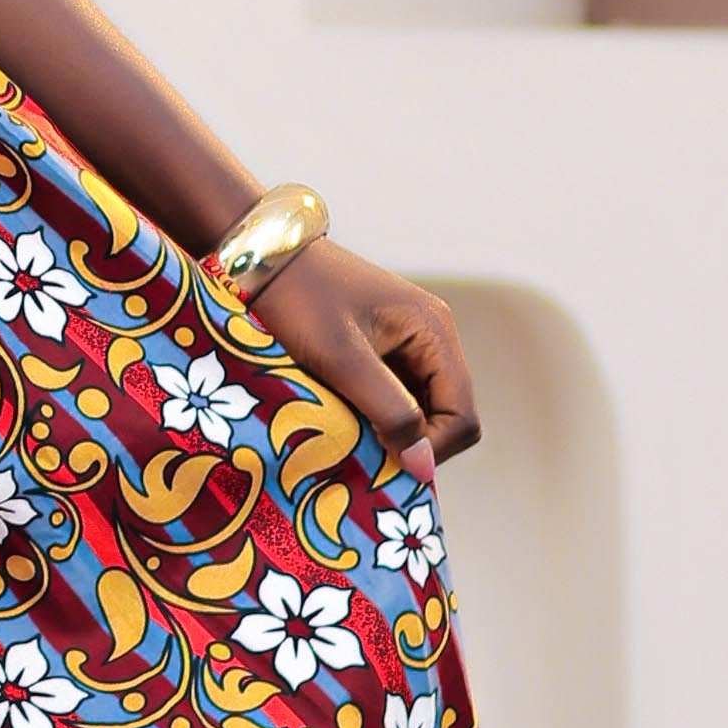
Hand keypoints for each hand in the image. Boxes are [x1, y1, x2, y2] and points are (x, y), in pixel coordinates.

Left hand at [245, 241, 479, 472]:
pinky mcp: (385, 350)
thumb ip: (389, 411)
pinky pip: (397, 397)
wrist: (264, 259)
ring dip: (393, 432)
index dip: (432, 449)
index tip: (386, 463)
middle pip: (447, 416)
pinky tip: (346, 420)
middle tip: (365, 454)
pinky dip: (377, 417)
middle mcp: (433, 338)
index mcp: (435, 333)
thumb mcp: (343, 360)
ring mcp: (410, 344)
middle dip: (413, 442)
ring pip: (421, 410)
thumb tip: (424, 468)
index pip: (463, 416)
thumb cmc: (300, 300)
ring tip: (351, 438)